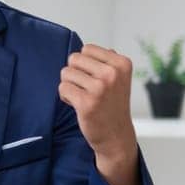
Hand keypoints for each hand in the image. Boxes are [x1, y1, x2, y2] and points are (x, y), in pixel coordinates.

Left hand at [60, 44, 141, 184]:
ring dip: (70, 86)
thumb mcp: (118, 78)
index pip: (87, 49)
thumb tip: (85, 49)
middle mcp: (113, 74)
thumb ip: (105, 61)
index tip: (96, 79)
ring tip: (84, 97)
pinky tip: (79, 105)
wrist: (116, 136)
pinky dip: (66, 97)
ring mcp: (100, 88)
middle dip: (75, 73)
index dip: (85, 64)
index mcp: (122, 63)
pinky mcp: (87, 102)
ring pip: (66, 73)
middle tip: (87, 89)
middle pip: (74, 59)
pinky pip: (62, 88)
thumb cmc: (112, 105)